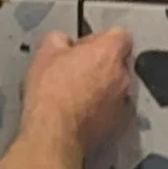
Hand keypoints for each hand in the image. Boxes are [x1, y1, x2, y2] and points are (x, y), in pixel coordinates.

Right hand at [22, 25, 136, 151]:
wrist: (53, 134)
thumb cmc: (50, 93)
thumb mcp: (44, 52)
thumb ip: (59, 39)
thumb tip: (61, 42)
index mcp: (108, 53)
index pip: (120, 34)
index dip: (100, 39)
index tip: (83, 47)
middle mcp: (122, 76)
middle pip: (119, 62)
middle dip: (100, 65)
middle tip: (74, 71)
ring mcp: (123, 103)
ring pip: (116, 88)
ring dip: (101, 89)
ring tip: (75, 96)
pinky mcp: (118, 125)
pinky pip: (113, 111)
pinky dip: (100, 110)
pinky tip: (79, 114)